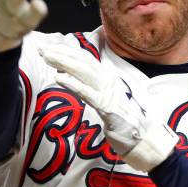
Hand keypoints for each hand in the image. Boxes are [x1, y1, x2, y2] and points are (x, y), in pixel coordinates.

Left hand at [39, 44, 178, 171]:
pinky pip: (88, 94)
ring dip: (64, 63)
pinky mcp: (108, 108)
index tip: (49, 47)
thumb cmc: (125, 122)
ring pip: (84, 72)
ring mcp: (109, 93)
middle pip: (83, 61)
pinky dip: (73, 84)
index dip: (67, 51)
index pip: (85, 59)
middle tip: (42, 48)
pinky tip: (59, 78)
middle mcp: (108, 81)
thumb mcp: (108, 100)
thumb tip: (78, 79)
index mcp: (107, 78)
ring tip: (47, 57)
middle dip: (61, 53)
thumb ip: (95, 89)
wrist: (145, 139)